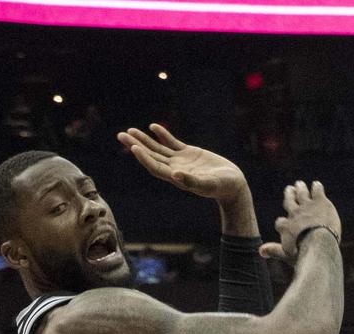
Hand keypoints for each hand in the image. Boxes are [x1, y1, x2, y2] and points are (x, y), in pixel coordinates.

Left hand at [117, 124, 247, 201]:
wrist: (232, 185)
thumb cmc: (221, 187)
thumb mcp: (208, 184)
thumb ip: (191, 181)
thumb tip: (174, 175)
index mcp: (176, 177)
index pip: (155, 166)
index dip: (144, 157)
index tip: (134, 147)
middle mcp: (174, 168)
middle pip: (151, 156)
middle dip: (136, 145)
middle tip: (120, 135)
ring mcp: (181, 160)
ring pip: (158, 148)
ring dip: (144, 140)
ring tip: (130, 130)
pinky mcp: (189, 153)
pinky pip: (172, 143)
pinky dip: (163, 135)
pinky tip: (153, 127)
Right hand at [273, 181, 340, 258]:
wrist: (318, 244)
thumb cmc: (303, 252)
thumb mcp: (286, 255)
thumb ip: (274, 251)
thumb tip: (260, 251)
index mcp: (285, 227)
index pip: (280, 222)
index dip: (282, 223)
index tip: (283, 222)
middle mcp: (294, 214)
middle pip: (289, 202)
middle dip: (289, 196)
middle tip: (289, 189)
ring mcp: (306, 206)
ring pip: (301, 194)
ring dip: (300, 189)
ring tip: (299, 184)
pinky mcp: (319, 202)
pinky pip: (316, 191)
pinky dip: (316, 188)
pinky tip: (317, 185)